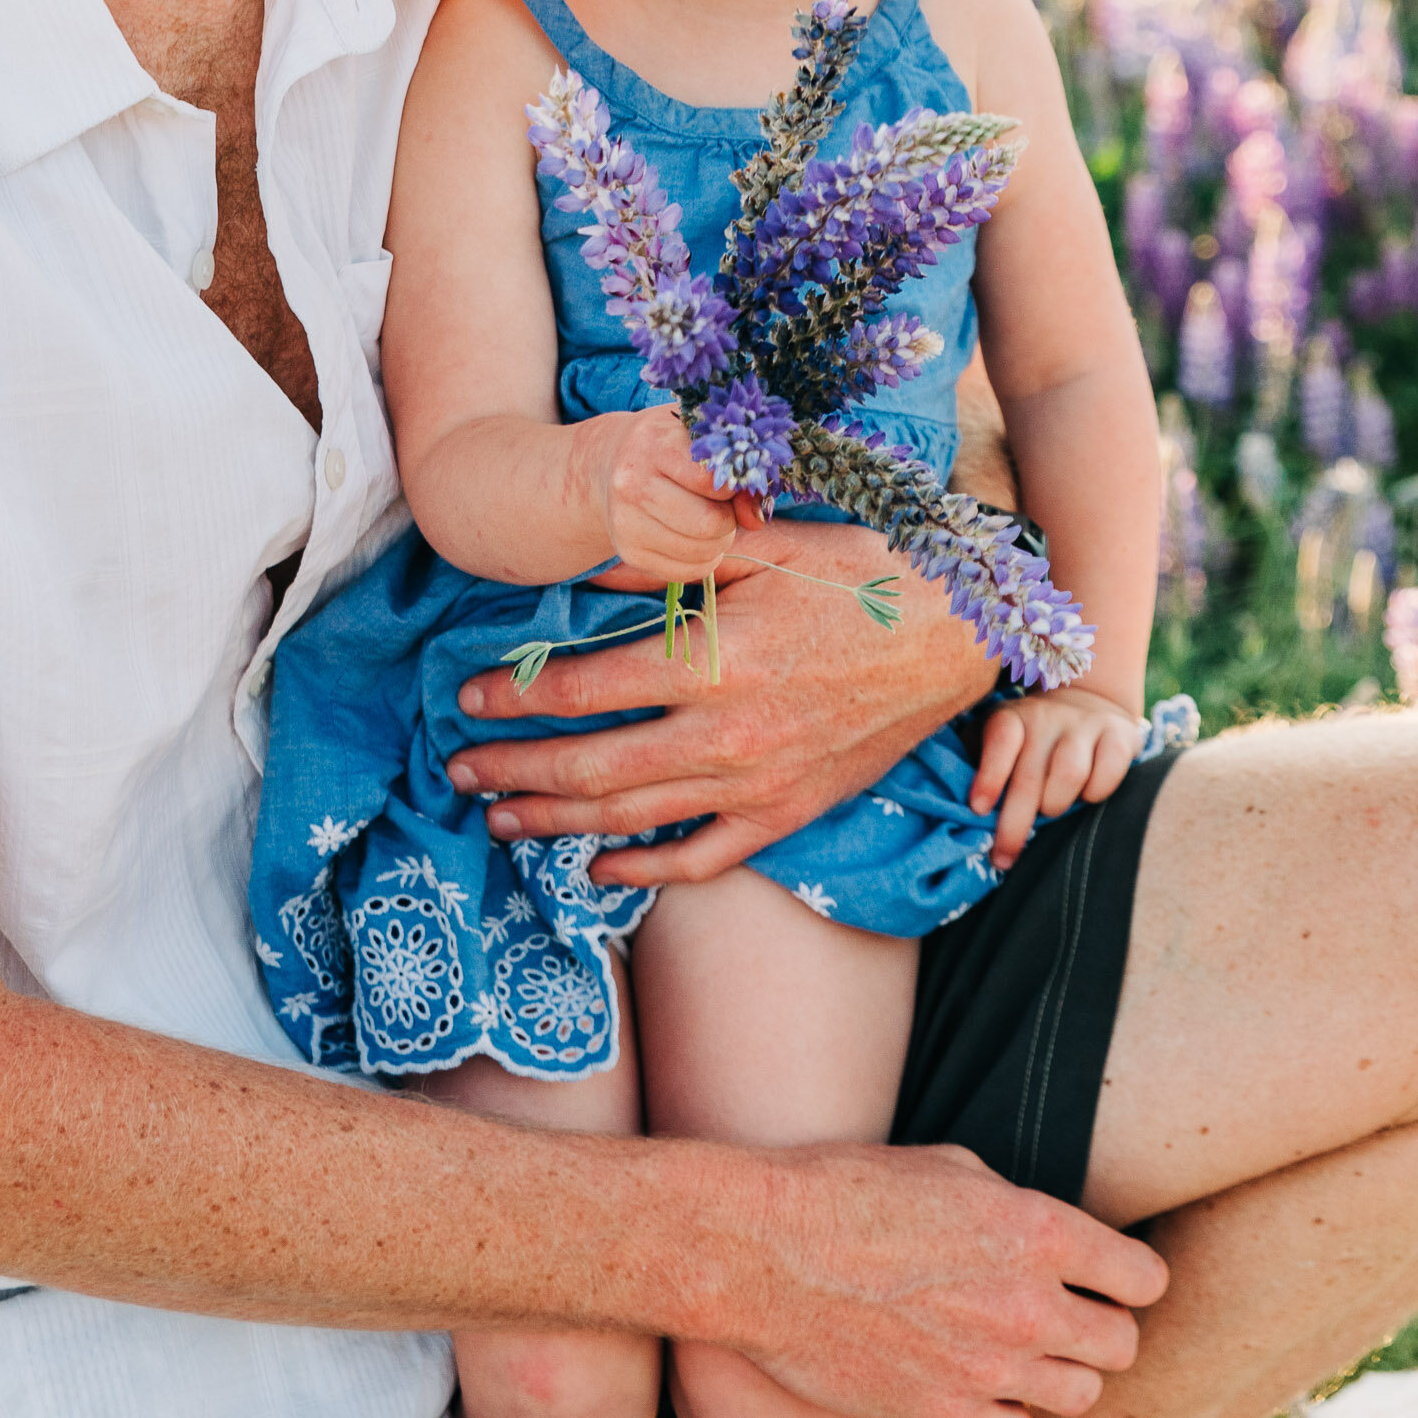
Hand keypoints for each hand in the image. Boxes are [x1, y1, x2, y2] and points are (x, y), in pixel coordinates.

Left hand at [450, 524, 1001, 885]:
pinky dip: (643, 873)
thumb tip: (585, 565)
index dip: (513, 698)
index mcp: (714, 657)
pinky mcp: (787, 815)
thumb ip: (669, 559)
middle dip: (513, 771)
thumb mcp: (762, 544)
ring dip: (555, 823)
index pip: (582, 690)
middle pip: (590, 767)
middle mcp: (727, 732)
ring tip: (500, 819)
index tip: (466, 696)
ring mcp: (758, 784)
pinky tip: (599, 870)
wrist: (958, 634)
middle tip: (459, 771)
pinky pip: (701, 859)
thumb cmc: (861, 573)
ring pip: (632, 819)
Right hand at [589, 403, 739, 582]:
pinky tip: (694, 538)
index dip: (732, 485)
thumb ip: (735, 470)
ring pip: (700, 552)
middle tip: (723, 507)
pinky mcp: (628, 552)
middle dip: (728, 520)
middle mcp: (632, 483)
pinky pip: (686, 572)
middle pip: (708, 523)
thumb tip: (756, 518)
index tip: (729, 480)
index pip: (712, 479)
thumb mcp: (698, 439)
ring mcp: (625, 521)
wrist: (612, 462)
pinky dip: (703, 560)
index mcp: (653, 443)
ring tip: (708, 520)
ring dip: (718, 542)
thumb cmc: (668, 445)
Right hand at [728, 1140, 1163, 1417]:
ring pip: (1080, 1396)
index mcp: (1035, 1230)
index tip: (1113, 1276)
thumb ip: (1016, 1209)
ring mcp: (988, 1371)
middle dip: (1101, 1327)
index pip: (1142, 1277)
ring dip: (1061, 1373)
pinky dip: (1008, 1409)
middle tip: (1067, 1314)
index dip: (1132, 1276)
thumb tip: (1051, 1240)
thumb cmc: (848, 1189)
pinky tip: (979, 1380)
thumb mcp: (949, 1167)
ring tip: (1023, 1349)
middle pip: (1122, 1345)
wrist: (765, 1252)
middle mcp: (1026, 1307)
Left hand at [971, 683, 1145, 870]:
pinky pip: (1110, 769)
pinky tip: (1088, 797)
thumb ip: (976, 762)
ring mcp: (1085, 724)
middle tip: (1003, 857)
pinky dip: (1098, 790)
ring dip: (1056, 804)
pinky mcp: (1120, 735)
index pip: (1001, 738)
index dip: (989, 774)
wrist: (1087, 701)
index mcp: (1012, 717)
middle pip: (1030, 775)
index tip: (977, 809)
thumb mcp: (997, 740)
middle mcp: (1047, 717)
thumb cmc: (1030, 739)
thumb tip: (948, 800)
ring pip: (1070, 772)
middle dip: (1014, 824)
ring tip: (1050, 813)